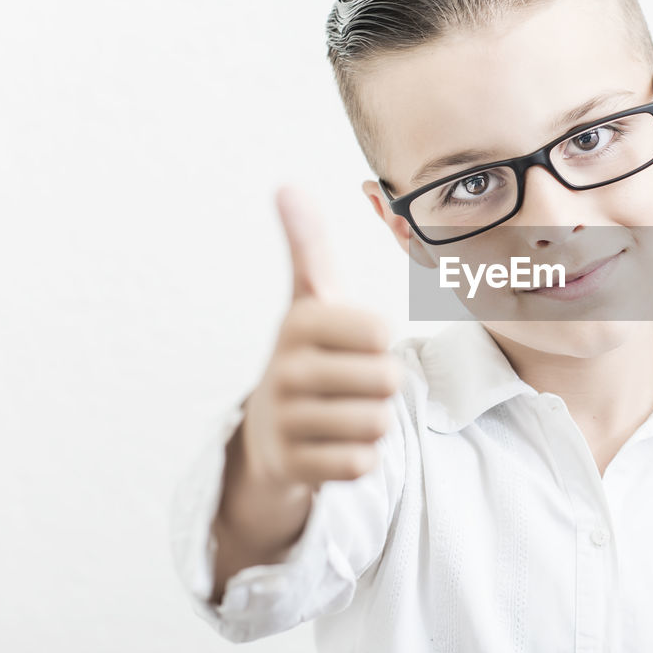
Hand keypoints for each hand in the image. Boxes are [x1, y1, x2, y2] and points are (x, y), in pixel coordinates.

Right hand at [239, 184, 399, 493]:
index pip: (380, 333)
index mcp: (299, 322)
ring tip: (342, 413)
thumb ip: (308, 246)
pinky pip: (361, 463)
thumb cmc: (308, 355)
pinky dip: (358, 458)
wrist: (266, 432)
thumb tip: (286, 185)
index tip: (352, 345)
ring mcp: (284, 421)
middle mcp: (285, 369)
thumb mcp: (311, 298)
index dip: (379, 344)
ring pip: (377, 424)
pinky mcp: (291, 467)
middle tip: (349, 385)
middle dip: (380, 387)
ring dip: (373, 423)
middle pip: (386, 381)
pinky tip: (333, 445)